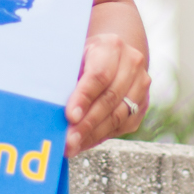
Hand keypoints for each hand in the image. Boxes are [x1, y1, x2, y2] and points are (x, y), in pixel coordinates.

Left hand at [66, 32, 149, 155]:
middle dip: (87, 123)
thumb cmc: (85, 57)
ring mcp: (141, 85)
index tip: (70, 116)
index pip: (99, 75)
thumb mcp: (75, 57)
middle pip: (109, 99)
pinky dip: (101, 136)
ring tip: (73, 146)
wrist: (114, 55)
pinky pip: (122, 125)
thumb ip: (67, 77)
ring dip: (93, 134)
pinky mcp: (143, 104)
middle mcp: (132, 64)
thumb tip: (50, 105)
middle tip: (68, 141)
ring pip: (118, 115)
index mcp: (112, 47)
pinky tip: (84, 142)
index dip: (84, 97)